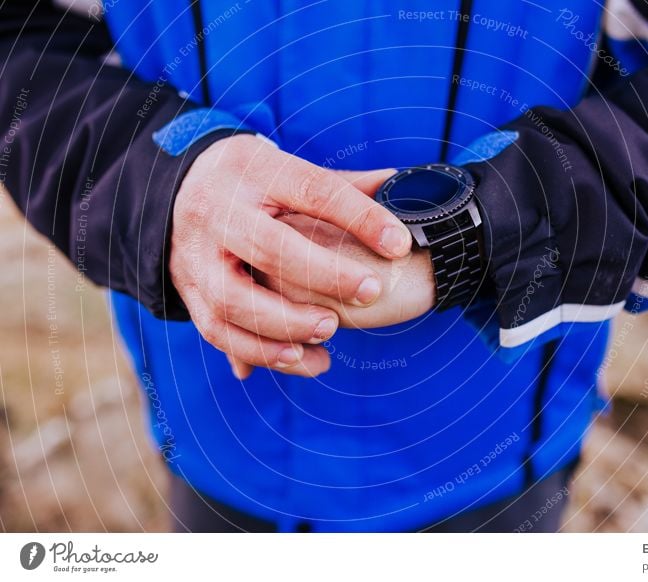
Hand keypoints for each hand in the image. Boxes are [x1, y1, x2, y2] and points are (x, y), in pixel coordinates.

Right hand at [169, 134, 410, 376]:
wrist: (175, 190)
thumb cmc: (249, 180)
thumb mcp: (287, 166)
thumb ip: (340, 184)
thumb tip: (397, 183)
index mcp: (254, 171)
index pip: (313, 190)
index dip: (360, 217)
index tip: (399, 244)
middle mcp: (219, 212)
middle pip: (268, 247)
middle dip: (323, 275)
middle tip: (369, 292)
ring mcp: (196, 255)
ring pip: (233, 300)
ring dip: (286, 324)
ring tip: (329, 332)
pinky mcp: (188, 291)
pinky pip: (217, 331)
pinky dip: (258, 352)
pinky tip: (299, 359)